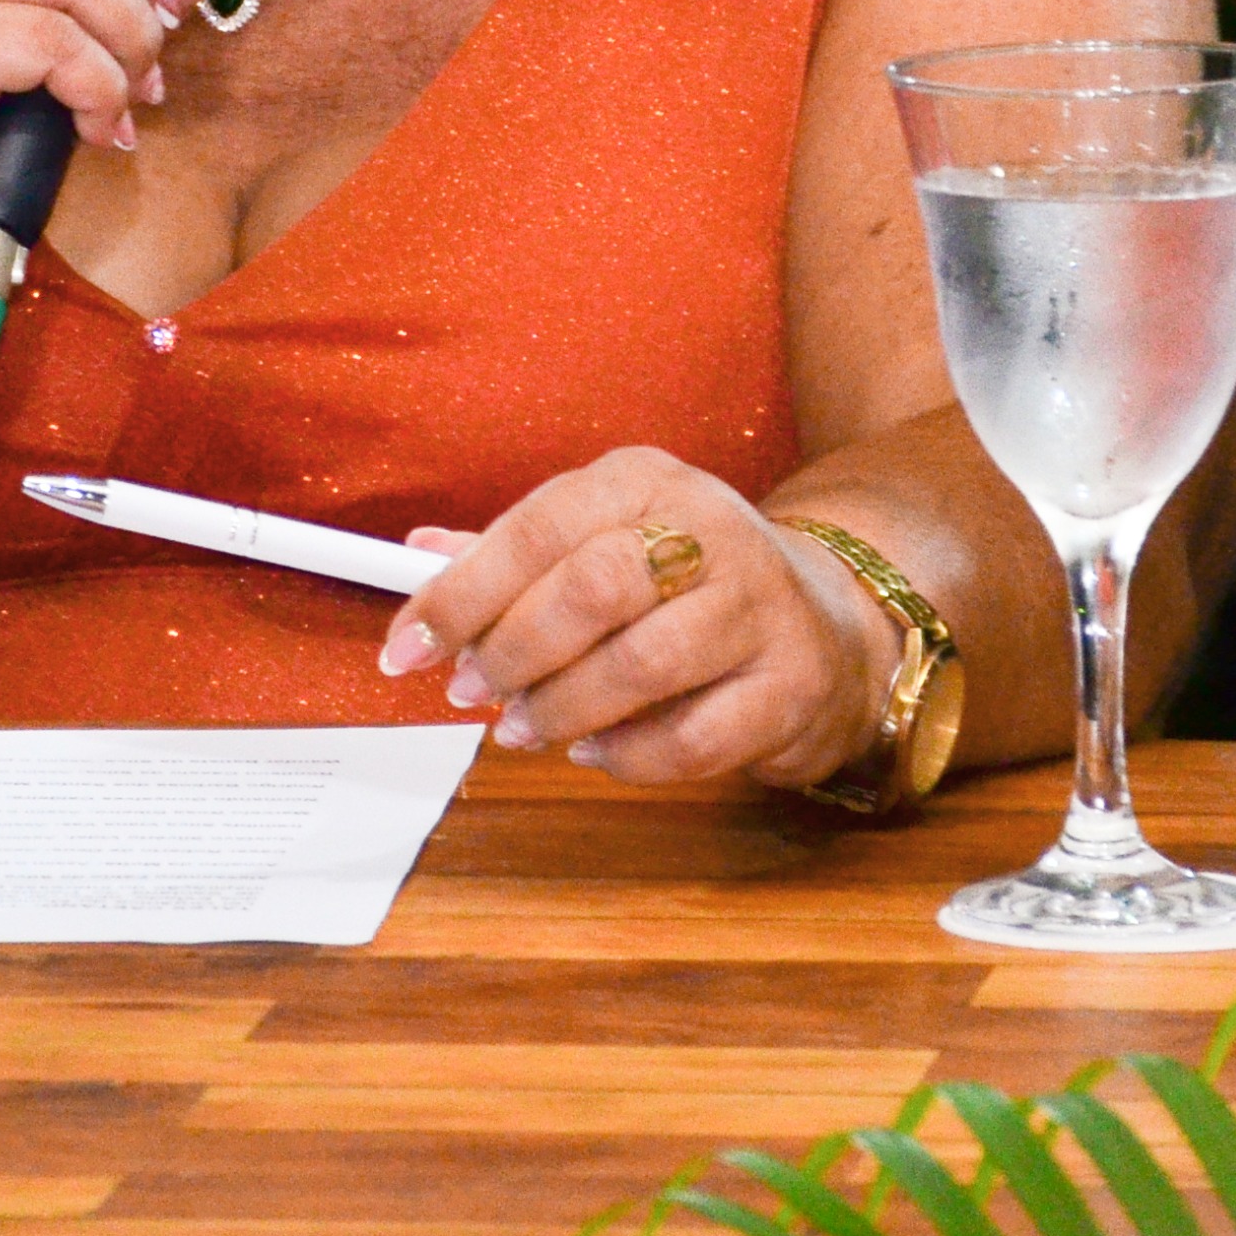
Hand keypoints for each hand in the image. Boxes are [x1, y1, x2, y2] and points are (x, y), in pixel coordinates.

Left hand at [375, 449, 894, 786]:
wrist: (826, 621)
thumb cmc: (689, 581)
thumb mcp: (604, 537)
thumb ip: (514, 551)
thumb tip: (416, 554)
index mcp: (646, 480)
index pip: (537, 525)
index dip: (461, 591)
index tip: (408, 646)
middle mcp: (710, 528)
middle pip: (588, 588)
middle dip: (510, 651)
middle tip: (470, 691)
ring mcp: (760, 606)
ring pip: (639, 664)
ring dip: (559, 708)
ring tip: (520, 727)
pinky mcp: (792, 684)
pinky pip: (693, 738)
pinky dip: (626, 756)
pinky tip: (593, 750)